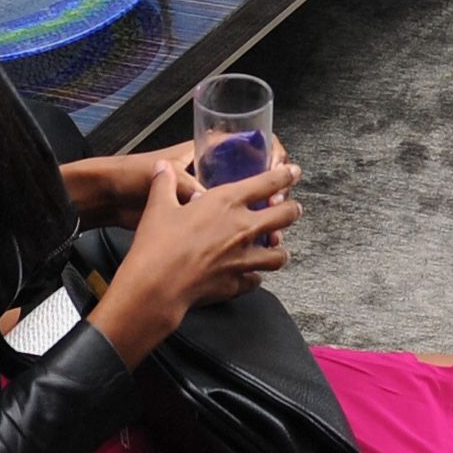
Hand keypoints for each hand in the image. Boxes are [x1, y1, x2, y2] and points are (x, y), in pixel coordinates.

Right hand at [88, 156, 299, 362]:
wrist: (159, 284)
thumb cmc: (159, 242)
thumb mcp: (159, 205)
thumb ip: (165, 183)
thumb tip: (162, 169)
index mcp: (226, 203)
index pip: (266, 184)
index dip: (284, 176)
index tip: (293, 172)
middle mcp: (242, 229)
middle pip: (283, 216)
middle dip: (292, 210)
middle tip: (294, 208)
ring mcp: (243, 259)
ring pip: (278, 254)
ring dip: (280, 249)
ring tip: (279, 247)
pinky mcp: (237, 283)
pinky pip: (256, 280)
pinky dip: (255, 277)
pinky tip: (251, 276)